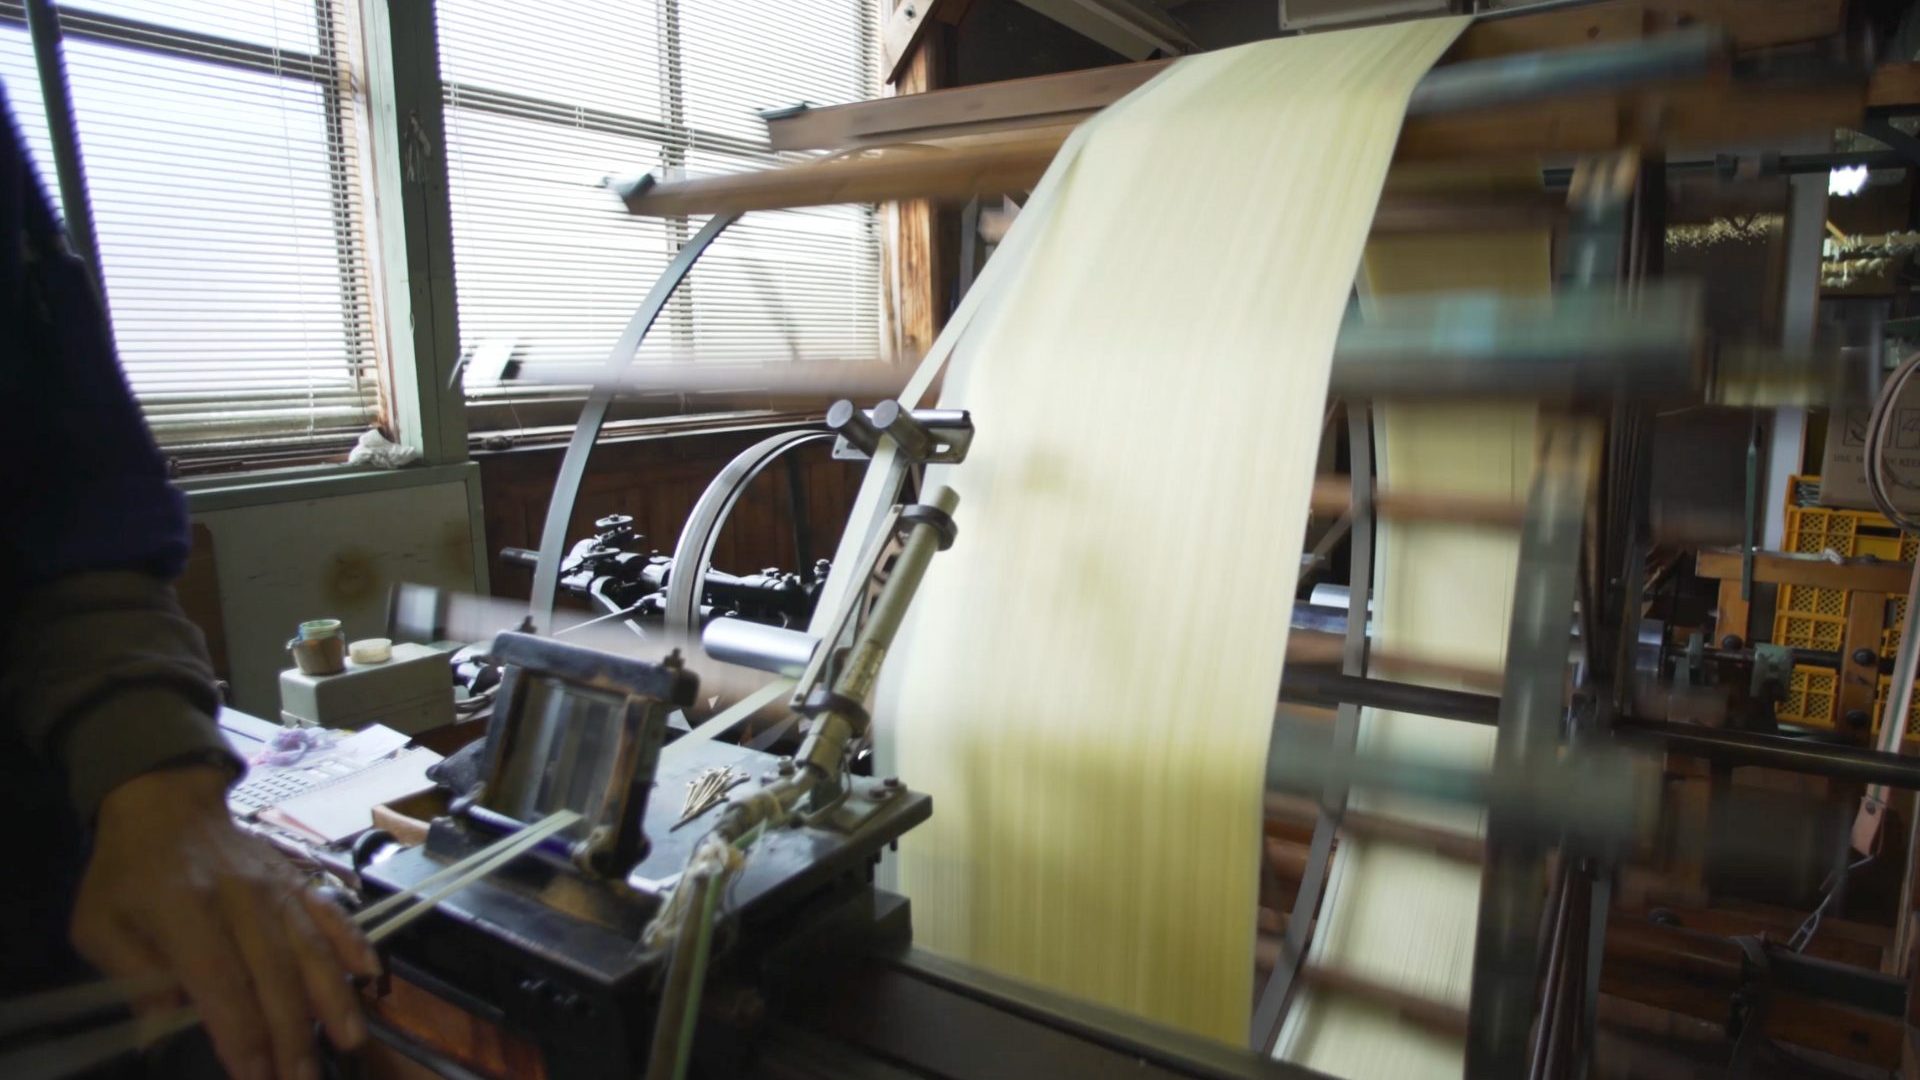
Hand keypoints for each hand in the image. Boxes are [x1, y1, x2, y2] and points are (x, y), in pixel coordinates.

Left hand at [70, 765, 380, 1079]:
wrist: (166, 802)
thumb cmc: (126, 872)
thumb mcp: (99, 924)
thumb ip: (131, 976)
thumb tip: (160, 1030)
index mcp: (183, 913)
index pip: (220, 982)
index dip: (241, 1033)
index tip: (254, 1076)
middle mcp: (239, 901)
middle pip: (274, 975)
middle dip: (291, 1034)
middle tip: (300, 1079)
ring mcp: (275, 889)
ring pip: (310, 948)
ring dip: (332, 999)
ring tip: (348, 1041)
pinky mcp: (295, 881)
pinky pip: (331, 913)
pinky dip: (353, 943)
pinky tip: (370, 975)